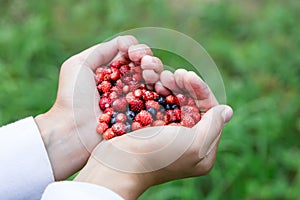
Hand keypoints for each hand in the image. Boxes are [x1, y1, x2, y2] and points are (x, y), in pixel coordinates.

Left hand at [34, 36, 162, 179]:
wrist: (73, 131)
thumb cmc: (72, 98)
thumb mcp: (79, 65)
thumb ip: (101, 50)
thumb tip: (127, 43)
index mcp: (114, 73)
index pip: (134, 57)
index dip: (138, 51)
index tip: (132, 54)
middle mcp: (127, 86)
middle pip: (148, 68)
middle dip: (150, 61)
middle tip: (144, 64)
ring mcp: (136, 102)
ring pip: (156, 82)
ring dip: (156, 73)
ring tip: (149, 76)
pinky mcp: (142, 118)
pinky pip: (159, 102)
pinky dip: (163, 91)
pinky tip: (158, 87)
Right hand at [75, 70, 232, 198]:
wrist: (118, 163)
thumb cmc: (158, 155)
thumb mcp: (194, 144)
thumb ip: (214, 126)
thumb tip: (227, 110)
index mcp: (202, 149)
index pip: (211, 112)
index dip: (201, 91)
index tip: (187, 76)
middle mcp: (188, 141)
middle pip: (194, 105)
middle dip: (186, 87)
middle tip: (175, 74)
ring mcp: (169, 134)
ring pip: (177, 103)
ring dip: (172, 87)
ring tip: (162, 76)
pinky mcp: (153, 128)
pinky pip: (161, 105)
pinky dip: (159, 93)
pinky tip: (155, 82)